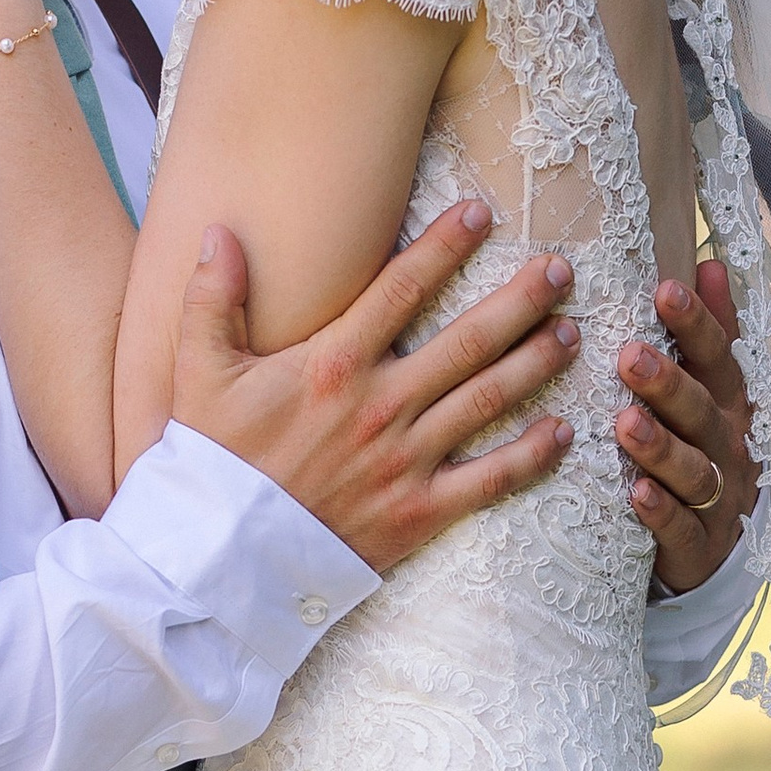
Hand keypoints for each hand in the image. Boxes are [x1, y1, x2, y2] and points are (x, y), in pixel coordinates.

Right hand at [172, 200, 578, 574]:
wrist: (219, 558)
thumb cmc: (212, 462)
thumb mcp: (198, 373)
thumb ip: (212, 298)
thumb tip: (220, 232)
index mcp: (332, 364)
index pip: (402, 288)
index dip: (446, 246)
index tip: (484, 213)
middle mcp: (380, 405)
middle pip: (469, 340)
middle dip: (521, 300)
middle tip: (560, 269)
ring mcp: (405, 460)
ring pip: (488, 400)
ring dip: (536, 363)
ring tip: (572, 332)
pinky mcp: (418, 512)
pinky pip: (489, 480)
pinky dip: (531, 456)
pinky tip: (563, 432)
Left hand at [616, 258, 759, 593]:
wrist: (713, 549)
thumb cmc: (697, 449)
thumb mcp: (709, 391)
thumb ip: (710, 332)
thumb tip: (709, 263)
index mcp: (727, 403)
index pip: (717, 358)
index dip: (696, 325)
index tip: (665, 289)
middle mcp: (727, 446)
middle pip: (702, 411)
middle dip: (668, 383)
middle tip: (628, 354)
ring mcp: (716, 498)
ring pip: (693, 470)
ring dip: (660, 446)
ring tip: (626, 423)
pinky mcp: (697, 545)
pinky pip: (680, 528)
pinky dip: (660, 511)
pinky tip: (636, 494)